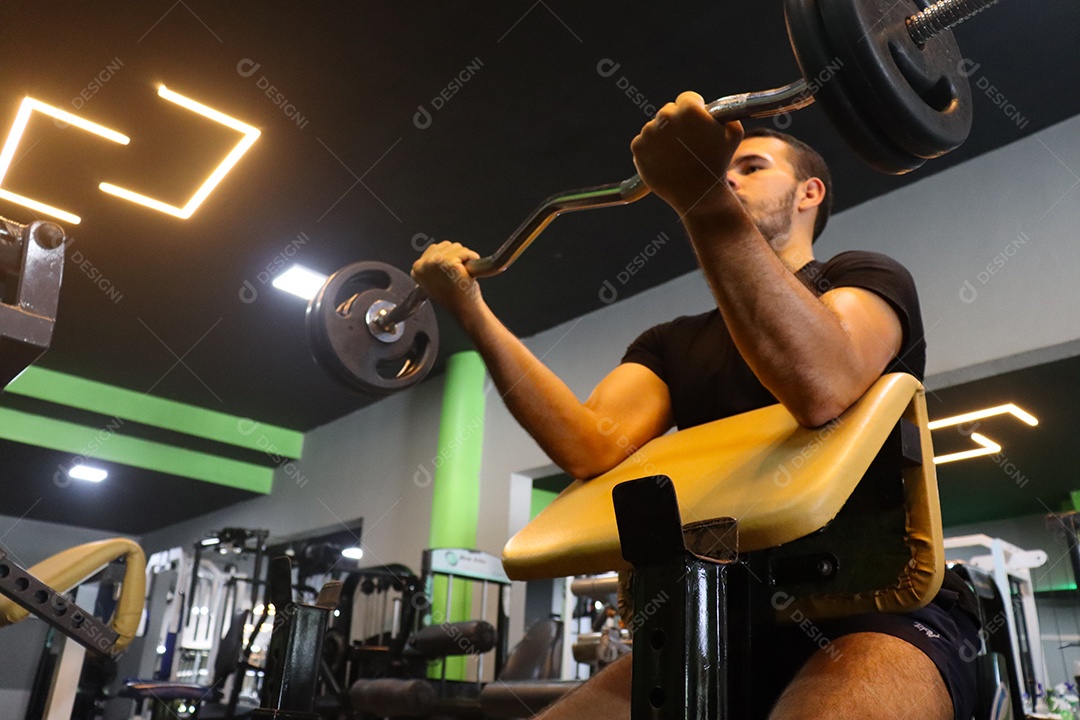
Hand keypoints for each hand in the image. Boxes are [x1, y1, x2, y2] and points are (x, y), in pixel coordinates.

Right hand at [411, 241, 483, 318]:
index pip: (434, 248)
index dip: (447, 256)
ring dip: (464, 257)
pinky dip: (472, 258)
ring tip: (461, 273)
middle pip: (445, 245)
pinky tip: (468, 271)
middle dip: (456, 255)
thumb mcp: (435, 279)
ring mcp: (436, 263)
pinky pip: (465, 252)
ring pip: (456, 247)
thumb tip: (438, 250)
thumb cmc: (453, 296)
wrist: (464, 308)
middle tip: (457, 273)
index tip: (450, 268)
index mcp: (417, 268)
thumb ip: (432, 264)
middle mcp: (423, 264)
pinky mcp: (450, 263)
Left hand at [630, 91, 743, 218]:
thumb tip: (718, 110)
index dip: (694, 110)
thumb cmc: (718, 164)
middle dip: (677, 123)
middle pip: (668, 112)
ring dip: (663, 137)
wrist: (697, 194)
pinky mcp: (637, 147)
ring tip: (676, 156)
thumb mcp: (734, 133)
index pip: (686, 98)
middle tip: (686, 141)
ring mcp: (649, 132)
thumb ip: (726, 114)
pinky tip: (664, 161)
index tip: (696, 122)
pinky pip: (643, 142)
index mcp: (689, 109)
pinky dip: (650, 150)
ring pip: (655, 128)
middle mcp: (666, 117)